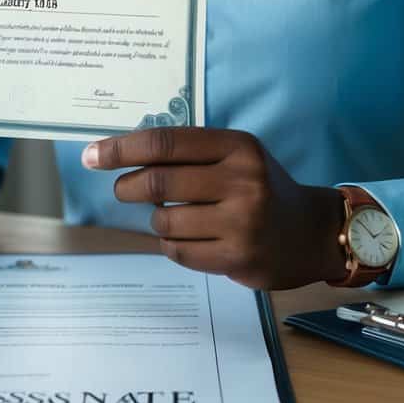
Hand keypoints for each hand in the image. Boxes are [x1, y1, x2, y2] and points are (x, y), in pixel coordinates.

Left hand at [82, 127, 346, 288]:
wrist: (311, 232)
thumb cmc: (262, 187)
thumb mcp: (235, 156)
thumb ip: (188, 153)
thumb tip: (120, 153)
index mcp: (238, 147)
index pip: (165, 144)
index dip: (121, 149)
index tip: (92, 156)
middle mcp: (242, 181)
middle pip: (157, 183)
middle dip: (127, 187)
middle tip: (122, 189)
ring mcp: (242, 223)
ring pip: (164, 222)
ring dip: (156, 220)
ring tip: (173, 216)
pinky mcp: (237, 258)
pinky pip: (178, 251)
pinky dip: (172, 244)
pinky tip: (190, 238)